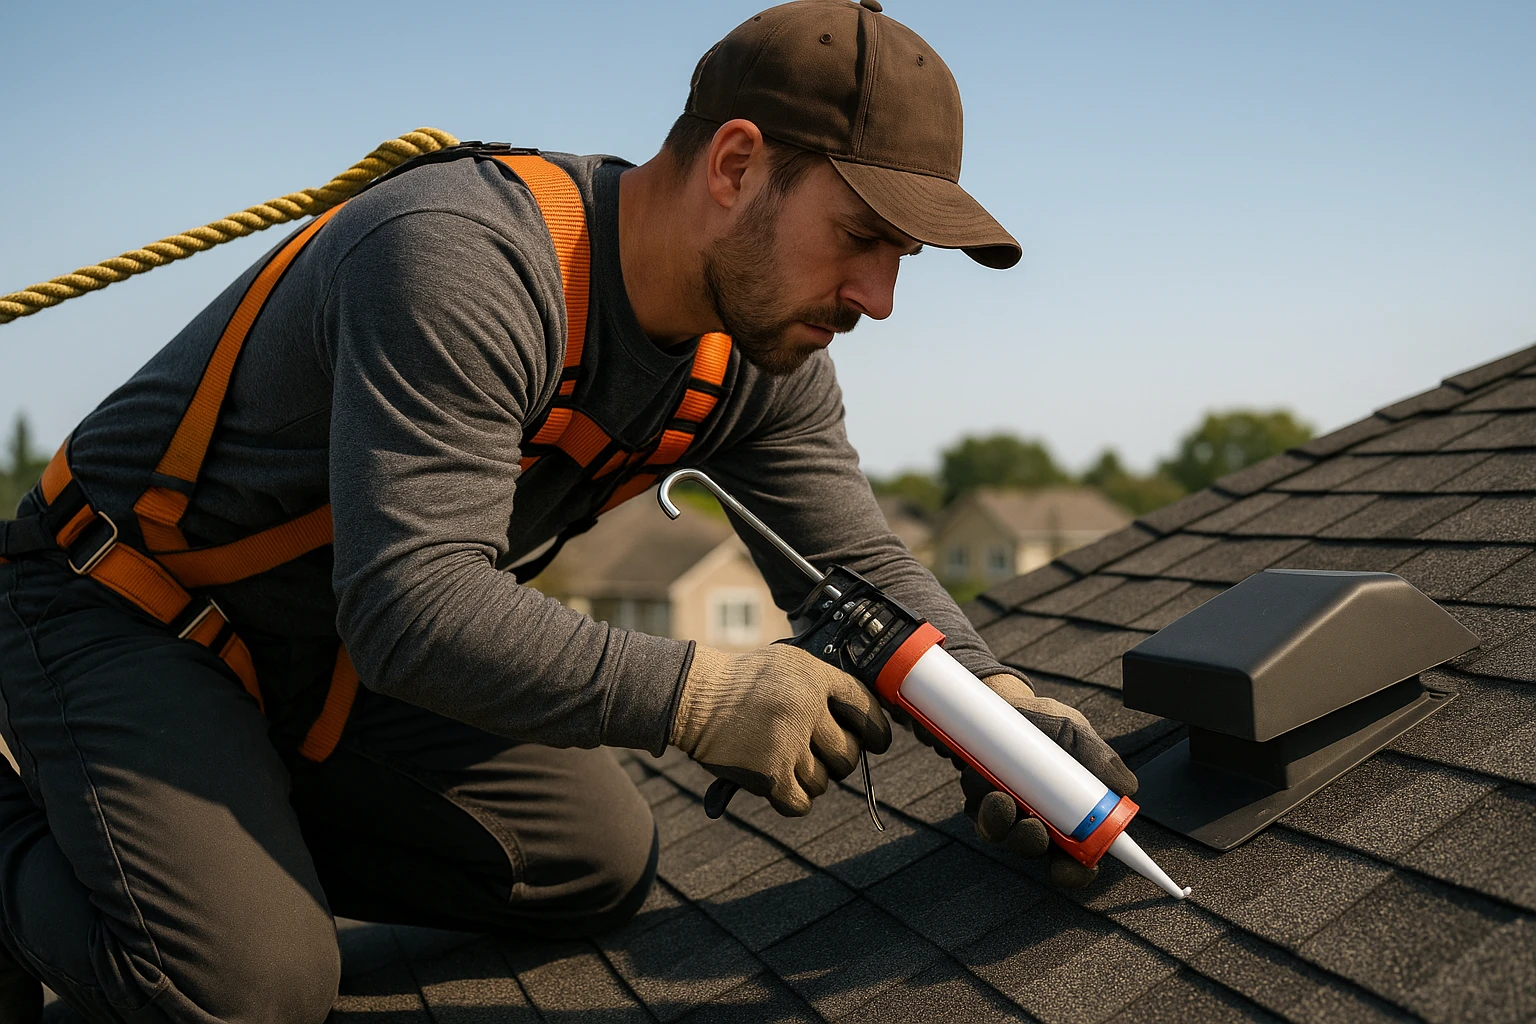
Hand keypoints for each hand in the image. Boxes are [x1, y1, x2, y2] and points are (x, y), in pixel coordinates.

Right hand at [671, 643, 891, 816]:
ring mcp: (787, 742)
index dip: (877, 730)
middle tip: (819, 755)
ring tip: (787, 762)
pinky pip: (801, 803)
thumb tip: (862, 720)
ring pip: (823, 782)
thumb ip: (822, 685)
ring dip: (810, 779)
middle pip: (848, 753)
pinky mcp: (769, 773)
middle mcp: (805, 708)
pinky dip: (795, 800)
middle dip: (838, 759)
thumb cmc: (740, 681)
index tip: (877, 743)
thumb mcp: (785, 663)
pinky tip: (783, 786)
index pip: (865, 707)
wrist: (693, 696)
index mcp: (814, 677)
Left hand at [922, 673, 1137, 887]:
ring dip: (1004, 825)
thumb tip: (1127, 787)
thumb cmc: (1045, 722)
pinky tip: (985, 786)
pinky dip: (982, 808)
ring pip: (1004, 837)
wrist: (1003, 703)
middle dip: (1034, 847)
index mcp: (1071, 813)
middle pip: (1039, 854)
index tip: (1080, 866)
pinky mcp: (980, 802)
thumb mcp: (1075, 732)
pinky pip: (979, 817)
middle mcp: (1040, 819)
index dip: (1079, 870)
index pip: (1080, 855)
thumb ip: (1101, 758)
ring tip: (1002, 798)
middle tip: (1035, 829)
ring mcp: (1009, 813)